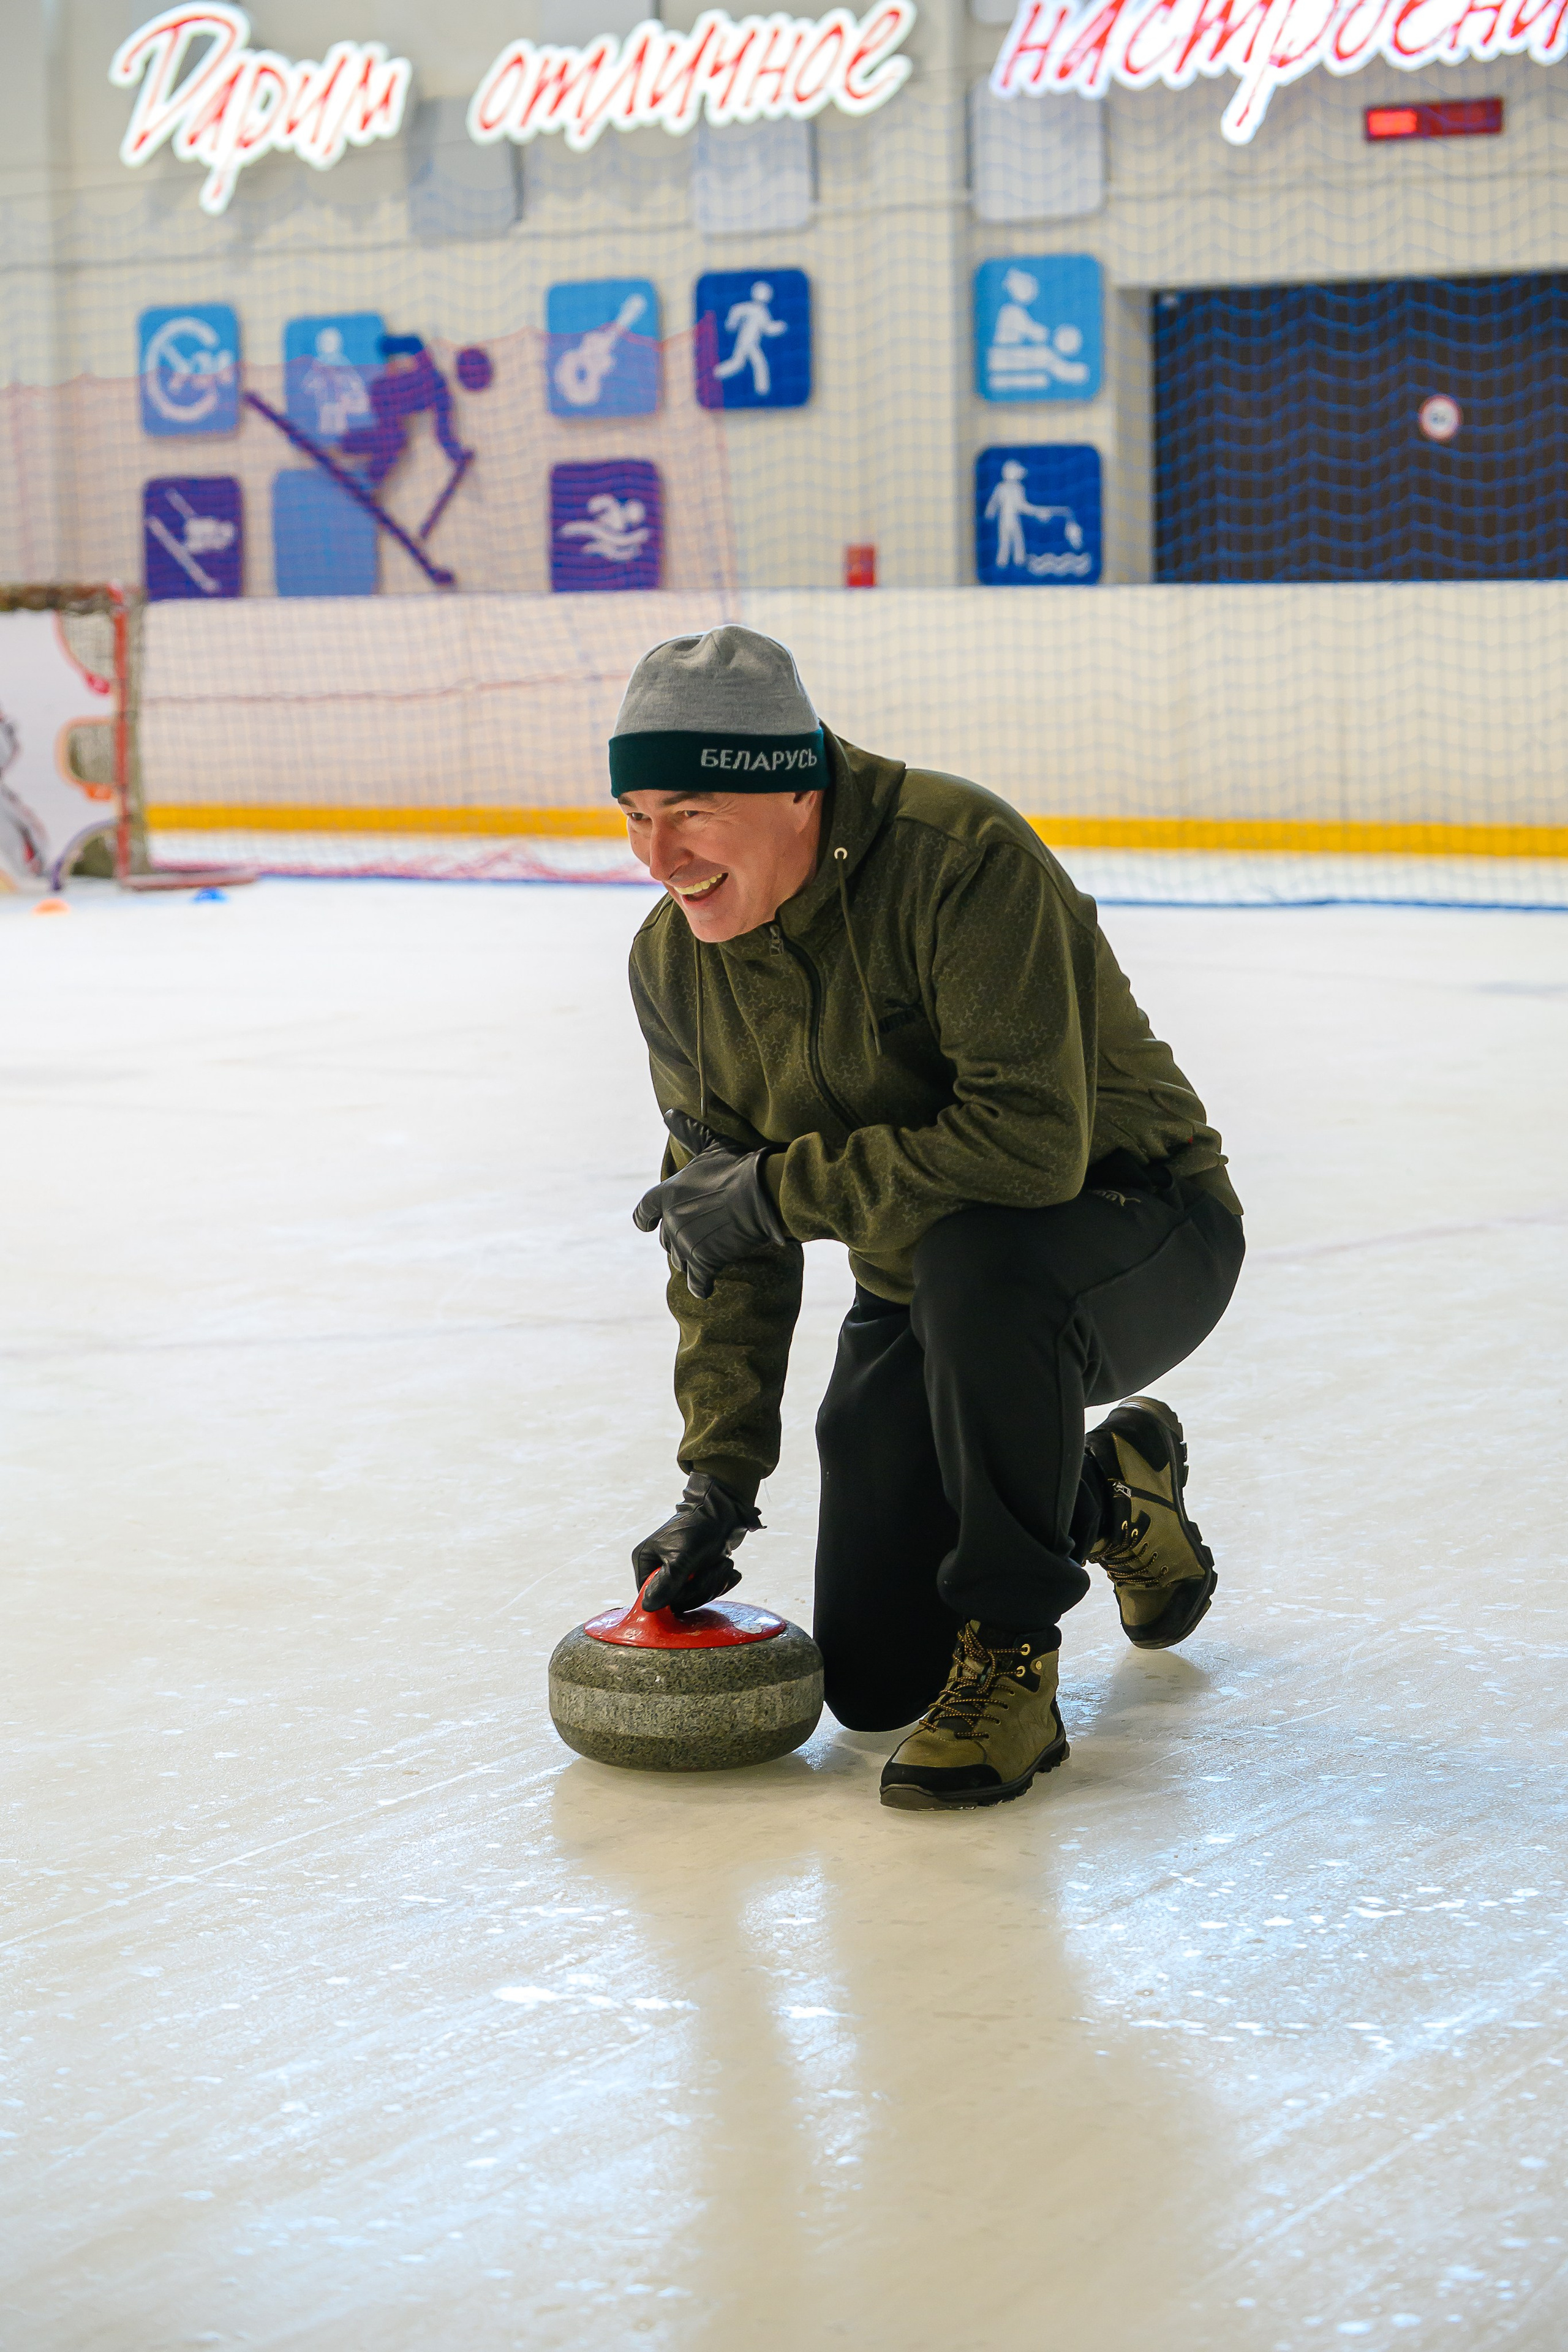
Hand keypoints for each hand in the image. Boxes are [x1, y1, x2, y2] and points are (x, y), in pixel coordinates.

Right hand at [632, 1473, 761, 1613]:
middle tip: (716, 1569)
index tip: (691, 1583)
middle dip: (701, 1588)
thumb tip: (647, 1608)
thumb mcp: (681, 1559)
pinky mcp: (697, 1571)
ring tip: (725, 1564)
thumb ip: (665, 1585)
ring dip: (714, 1583)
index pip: (652, 1597)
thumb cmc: (699, 1529)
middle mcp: (658, 1567)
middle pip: (676, 1600)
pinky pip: (706, 1590)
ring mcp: (679, 1570)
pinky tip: (730, 1571)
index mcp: (645, 1561)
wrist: (726, 1509)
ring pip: (694, 1596)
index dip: (674, 1597)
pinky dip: (720, 1581)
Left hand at [633, 1110, 789, 1300]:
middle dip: (676, 1240)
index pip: (643, 1211)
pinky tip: (705, 1288)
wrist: (761, 1193)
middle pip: (665, 1240)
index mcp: (667, 1194)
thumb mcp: (710, 1146)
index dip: (644, 1220)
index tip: (644, 1226)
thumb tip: (669, 1113)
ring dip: (689, 1260)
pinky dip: (700, 1286)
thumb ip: (688, 1132)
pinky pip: (696, 1282)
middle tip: (694, 1239)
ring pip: (679, 1260)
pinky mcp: (705, 1262)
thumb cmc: (738, 1166)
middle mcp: (671, 1221)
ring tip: (704, 1257)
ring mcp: (687, 1243)